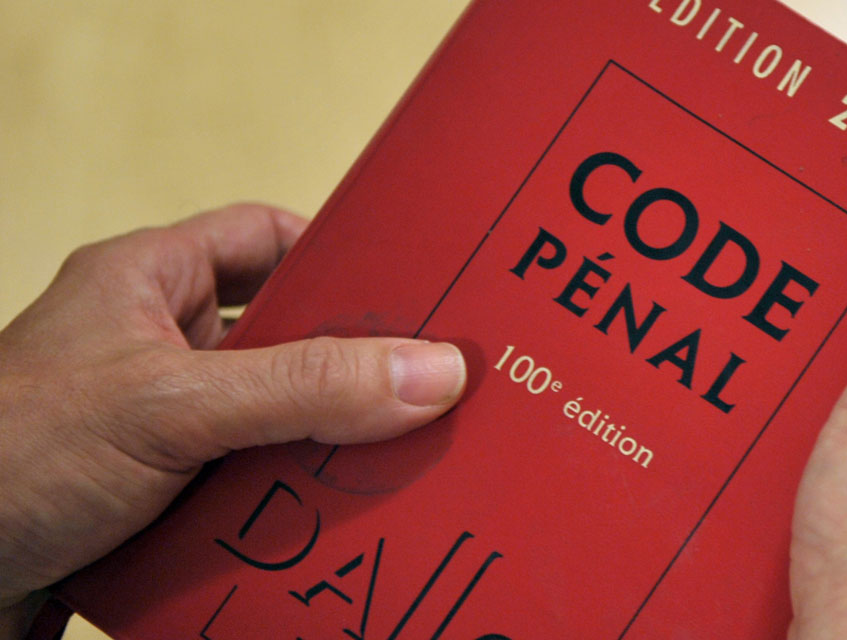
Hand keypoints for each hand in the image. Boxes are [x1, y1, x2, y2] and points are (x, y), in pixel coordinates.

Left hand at [0, 205, 466, 634]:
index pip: (262, 237)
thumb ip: (302, 387)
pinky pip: (247, 490)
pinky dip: (286, 509)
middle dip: (348, 370)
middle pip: (283, 339)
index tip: (408, 288)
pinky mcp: (155, 498)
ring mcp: (154, 427)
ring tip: (394, 463)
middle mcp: (154, 348)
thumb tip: (429, 371)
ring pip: (272, 422)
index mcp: (148, 283)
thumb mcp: (172, 405)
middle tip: (426, 389)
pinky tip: (328, 527)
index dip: (335, 254)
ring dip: (322, 450)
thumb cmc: (7, 457)